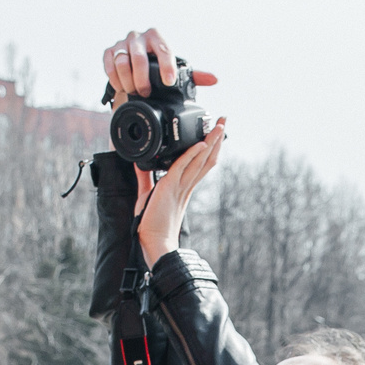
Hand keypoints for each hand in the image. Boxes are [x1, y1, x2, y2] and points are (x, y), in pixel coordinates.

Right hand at [101, 27, 218, 102]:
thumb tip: (214, 79)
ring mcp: (122, 43)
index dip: (166, 67)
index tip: (168, 82)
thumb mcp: (176, 69)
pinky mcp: (109, 51)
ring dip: (127, 81)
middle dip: (142, 79)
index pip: (164, 50)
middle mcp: (139, 36)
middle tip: (146, 93)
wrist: (135, 61)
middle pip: (139, 58)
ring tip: (134, 92)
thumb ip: (194, 75)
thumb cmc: (159, 65)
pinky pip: (109, 64)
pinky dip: (114, 78)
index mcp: (157, 37)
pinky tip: (121, 87)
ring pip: (122, 62)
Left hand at [134, 120, 227, 264]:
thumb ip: (145, 177)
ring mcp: (181, 186)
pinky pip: (184, 167)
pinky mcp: (171, 187)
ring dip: (211, 141)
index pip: (200, 164)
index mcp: (184, 188)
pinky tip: (201, 143)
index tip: (214, 135)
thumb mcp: (146, 194)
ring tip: (220, 125)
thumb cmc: (150, 224)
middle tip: (224, 122)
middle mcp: (186, 186)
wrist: (154, 242)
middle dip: (216, 139)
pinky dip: (193, 154)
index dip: (209, 148)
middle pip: (207, 158)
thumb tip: (139, 163)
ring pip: (201, 160)